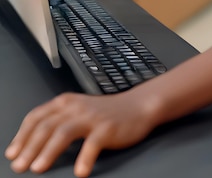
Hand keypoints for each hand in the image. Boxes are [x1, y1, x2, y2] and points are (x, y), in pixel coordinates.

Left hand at [5, 88, 156, 176]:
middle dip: (29, 147)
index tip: (12, 153)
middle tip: (19, 166)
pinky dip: (85, 158)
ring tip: (38, 168)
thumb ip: (57, 122)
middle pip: (47, 126)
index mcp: (65, 102)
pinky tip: (79, 172)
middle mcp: (76, 107)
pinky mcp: (108, 128)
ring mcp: (92, 117)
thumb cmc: (105, 113)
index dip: (22, 135)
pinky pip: (93, 144)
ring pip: (64, 132)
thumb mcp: (77, 111)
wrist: (138, 106)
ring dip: (49, 151)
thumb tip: (30, 145)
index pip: (37, 116)